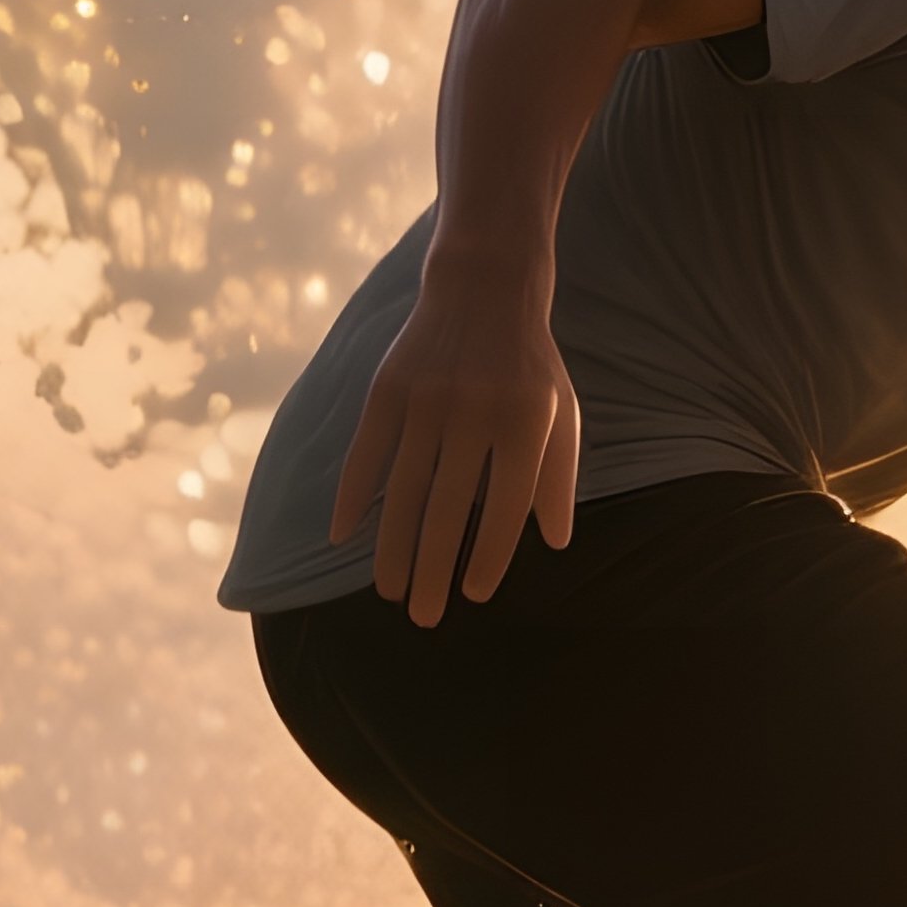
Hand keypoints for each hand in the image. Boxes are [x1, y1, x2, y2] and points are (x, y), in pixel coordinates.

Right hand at [328, 271, 579, 627]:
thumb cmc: (531, 365)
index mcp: (525, 423)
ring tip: (391, 592)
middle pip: (448, 509)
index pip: (506, 507)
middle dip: (434, 570)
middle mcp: (474, 414)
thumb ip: (558, 476)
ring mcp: (426, 401)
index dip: (490, 555)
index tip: (473, 594)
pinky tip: (343, 536)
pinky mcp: (387, 390)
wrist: (485, 288)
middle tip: (424, 619)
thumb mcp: (562, 412)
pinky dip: (351, 496)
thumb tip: (552, 542)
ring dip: (393, 548)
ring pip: (403, 491)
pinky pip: (364, 454)